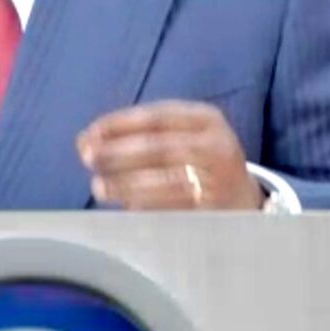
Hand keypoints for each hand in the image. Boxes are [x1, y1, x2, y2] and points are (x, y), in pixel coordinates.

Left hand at [76, 100, 263, 209]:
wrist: (243, 199)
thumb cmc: (197, 161)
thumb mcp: (182, 135)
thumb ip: (140, 133)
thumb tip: (86, 140)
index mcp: (206, 119)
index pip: (156, 117)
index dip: (118, 125)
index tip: (88, 135)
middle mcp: (217, 146)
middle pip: (159, 148)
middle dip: (118, 153)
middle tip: (88, 158)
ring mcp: (220, 181)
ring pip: (166, 181)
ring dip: (126, 184)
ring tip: (99, 186)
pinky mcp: (216, 213)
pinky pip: (175, 210)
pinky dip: (146, 208)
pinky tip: (124, 207)